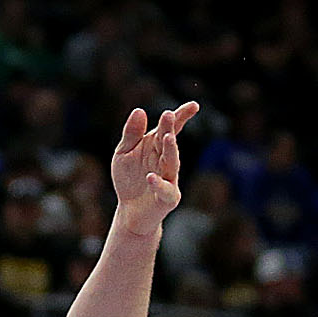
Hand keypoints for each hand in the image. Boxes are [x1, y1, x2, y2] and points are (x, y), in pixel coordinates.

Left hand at [108, 100, 199, 220]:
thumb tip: (139, 110)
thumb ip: (131, 134)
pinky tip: (150, 177)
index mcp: (156, 146)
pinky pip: (165, 189)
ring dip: (170, 150)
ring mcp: (169, 178)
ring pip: (172, 162)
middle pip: (169, 142)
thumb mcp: (123, 153)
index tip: (194, 105)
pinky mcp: (168, 198)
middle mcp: (166, 160)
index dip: (181, 116)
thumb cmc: (129, 178)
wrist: (130, 210)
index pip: (170, 128)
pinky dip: (158, 184)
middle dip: (170, 128)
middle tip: (169, 115)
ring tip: (167, 137)